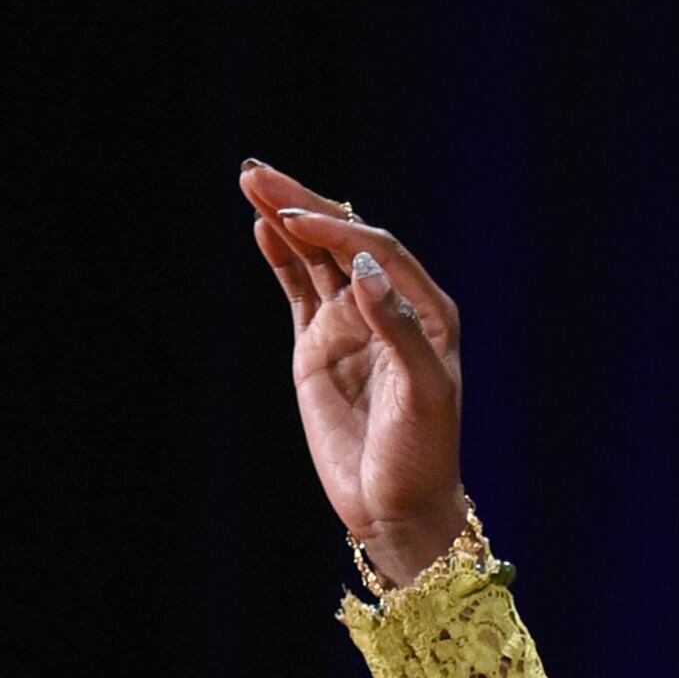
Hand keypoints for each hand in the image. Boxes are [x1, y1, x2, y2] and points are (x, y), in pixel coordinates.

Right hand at [236, 160, 469, 584]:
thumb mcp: (422, 393)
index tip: (299, 221)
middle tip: (257, 172)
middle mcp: (388, 308)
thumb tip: (359, 266)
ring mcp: (350, 325)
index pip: (378, 252)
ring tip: (251, 182)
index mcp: (427, 312)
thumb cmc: (422, 455)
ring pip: (314, 259)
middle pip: (342, 241)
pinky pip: (298, 290)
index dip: (339, 231)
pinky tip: (263, 229)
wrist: (397, 506)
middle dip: (303, 205)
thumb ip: (395, 327)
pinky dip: (281, 259)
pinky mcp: (319, 346)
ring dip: (286, 220)